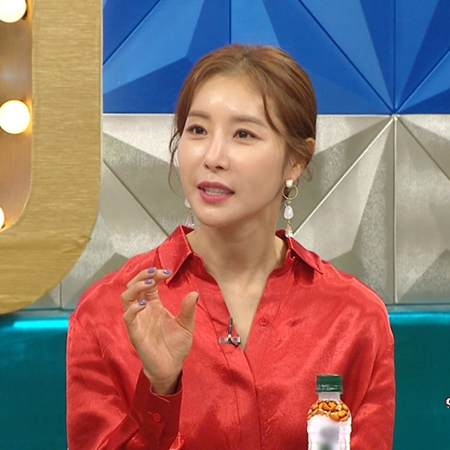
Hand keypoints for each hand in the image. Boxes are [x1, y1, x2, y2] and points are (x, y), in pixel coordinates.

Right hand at [121, 267, 197, 394]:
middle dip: (142, 275)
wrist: (171, 367)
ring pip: (126, 297)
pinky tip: (144, 304)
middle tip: (156, 272)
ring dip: (136, 287)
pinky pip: (128, 317)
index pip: (149, 284)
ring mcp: (138, 320)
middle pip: (134, 286)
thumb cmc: (176, 346)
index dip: (155, 275)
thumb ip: (188, 310)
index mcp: (154, 305)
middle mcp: (143, 310)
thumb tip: (194, 293)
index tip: (168, 272)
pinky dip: (133, 308)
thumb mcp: (186, 325)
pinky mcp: (135, 333)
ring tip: (150, 283)